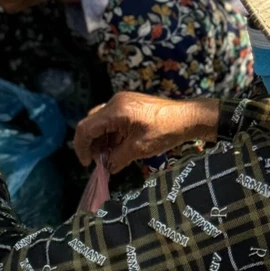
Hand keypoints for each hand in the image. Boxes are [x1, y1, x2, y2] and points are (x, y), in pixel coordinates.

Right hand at [74, 92, 220, 172]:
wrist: (188, 117)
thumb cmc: (165, 131)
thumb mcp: (139, 149)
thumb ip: (117, 158)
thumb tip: (106, 168)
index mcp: (115, 111)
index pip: (86, 128)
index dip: (82, 147)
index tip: (87, 164)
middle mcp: (115, 103)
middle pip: (91, 123)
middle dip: (91, 144)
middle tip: (98, 162)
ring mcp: (122, 102)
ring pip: (101, 122)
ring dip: (101, 140)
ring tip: (109, 157)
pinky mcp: (129, 105)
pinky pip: (112, 120)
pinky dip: (111, 134)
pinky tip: (117, 147)